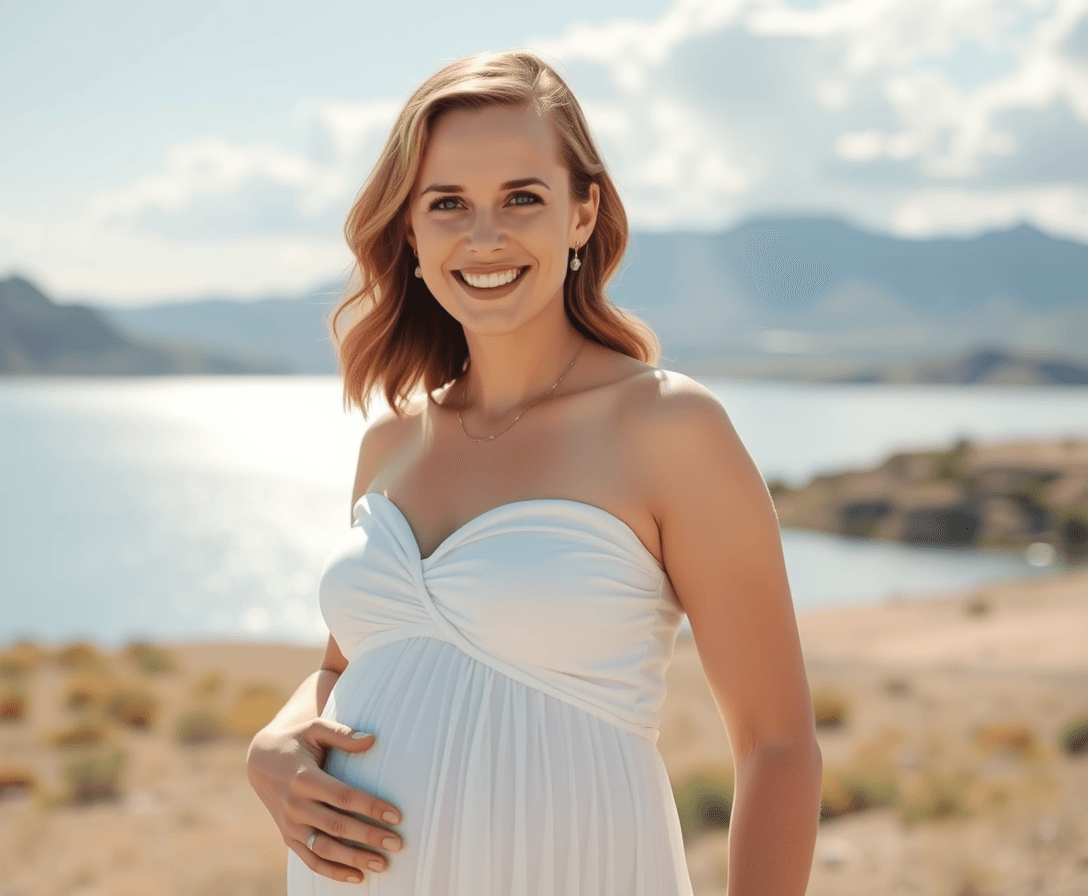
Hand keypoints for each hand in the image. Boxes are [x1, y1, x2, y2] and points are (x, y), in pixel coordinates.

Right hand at [246, 718, 403, 882]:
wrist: (261, 762)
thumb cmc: (297, 741)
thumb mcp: (315, 729)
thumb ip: (342, 734)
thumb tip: (372, 740)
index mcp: (304, 778)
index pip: (342, 796)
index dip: (370, 806)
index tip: (396, 815)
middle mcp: (295, 805)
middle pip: (337, 826)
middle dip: (369, 836)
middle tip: (397, 843)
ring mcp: (290, 825)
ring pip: (324, 848)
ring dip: (353, 859)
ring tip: (383, 864)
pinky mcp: (288, 838)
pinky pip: (310, 860)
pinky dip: (333, 872)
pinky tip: (358, 877)